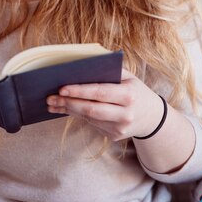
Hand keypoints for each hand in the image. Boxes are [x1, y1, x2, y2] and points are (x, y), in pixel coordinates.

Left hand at [47, 69, 165, 140]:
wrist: (152, 117)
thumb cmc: (134, 90)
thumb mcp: (128, 77)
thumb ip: (108, 70)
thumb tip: (81, 64)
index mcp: (129, 95)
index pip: (100, 92)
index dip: (79, 91)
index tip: (61, 88)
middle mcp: (125, 114)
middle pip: (91, 109)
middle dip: (68, 103)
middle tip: (50, 97)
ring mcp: (120, 128)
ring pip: (88, 118)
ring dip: (68, 110)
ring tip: (52, 103)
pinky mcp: (114, 136)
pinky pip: (91, 124)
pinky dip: (76, 115)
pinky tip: (64, 109)